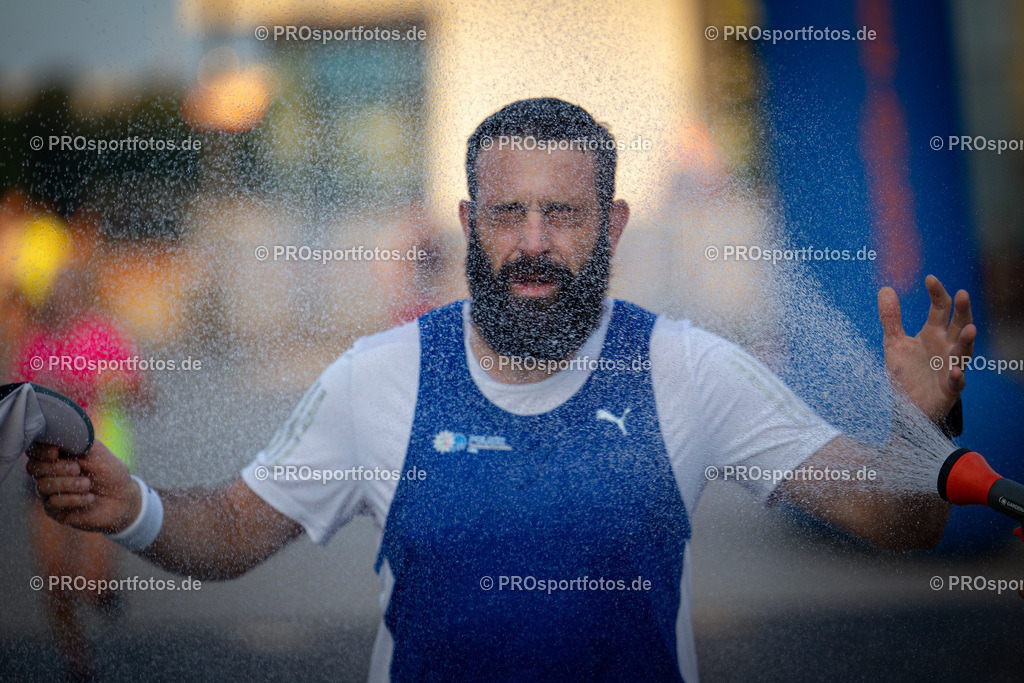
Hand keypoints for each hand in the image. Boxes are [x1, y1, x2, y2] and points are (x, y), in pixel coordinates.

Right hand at [25, 440, 140, 533]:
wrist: (123, 498)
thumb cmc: (109, 471)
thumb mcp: (96, 451)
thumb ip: (77, 440)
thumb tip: (60, 431)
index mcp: (57, 456)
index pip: (34, 451)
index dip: (41, 451)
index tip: (56, 452)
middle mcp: (49, 473)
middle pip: (33, 468)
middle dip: (56, 467)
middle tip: (77, 469)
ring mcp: (50, 492)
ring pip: (42, 486)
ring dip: (67, 484)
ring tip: (87, 484)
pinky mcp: (55, 510)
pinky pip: (53, 503)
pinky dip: (73, 499)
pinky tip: (89, 497)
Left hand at [878, 275, 975, 422]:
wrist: (907, 407)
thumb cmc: (905, 373)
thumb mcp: (894, 343)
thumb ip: (891, 318)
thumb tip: (885, 288)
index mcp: (933, 333)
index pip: (940, 308)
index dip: (937, 293)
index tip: (930, 278)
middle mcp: (946, 347)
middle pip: (958, 325)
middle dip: (962, 311)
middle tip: (963, 294)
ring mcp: (950, 367)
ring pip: (963, 352)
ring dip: (966, 341)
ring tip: (970, 329)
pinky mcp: (948, 389)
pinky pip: (956, 382)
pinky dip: (956, 376)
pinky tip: (955, 371)